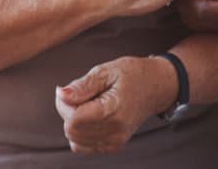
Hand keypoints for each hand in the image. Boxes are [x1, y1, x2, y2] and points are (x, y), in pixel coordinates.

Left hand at [54, 55, 175, 154]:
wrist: (156, 88)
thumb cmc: (133, 75)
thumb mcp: (107, 71)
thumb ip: (83, 85)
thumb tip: (61, 94)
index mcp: (113, 110)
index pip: (73, 119)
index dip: (66, 103)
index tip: (75, 89)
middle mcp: (115, 130)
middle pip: (72, 130)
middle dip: (69, 112)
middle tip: (83, 94)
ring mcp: (115, 141)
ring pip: (75, 140)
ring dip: (74, 123)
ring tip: (90, 105)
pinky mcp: (113, 146)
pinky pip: (82, 146)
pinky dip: (81, 132)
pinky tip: (91, 117)